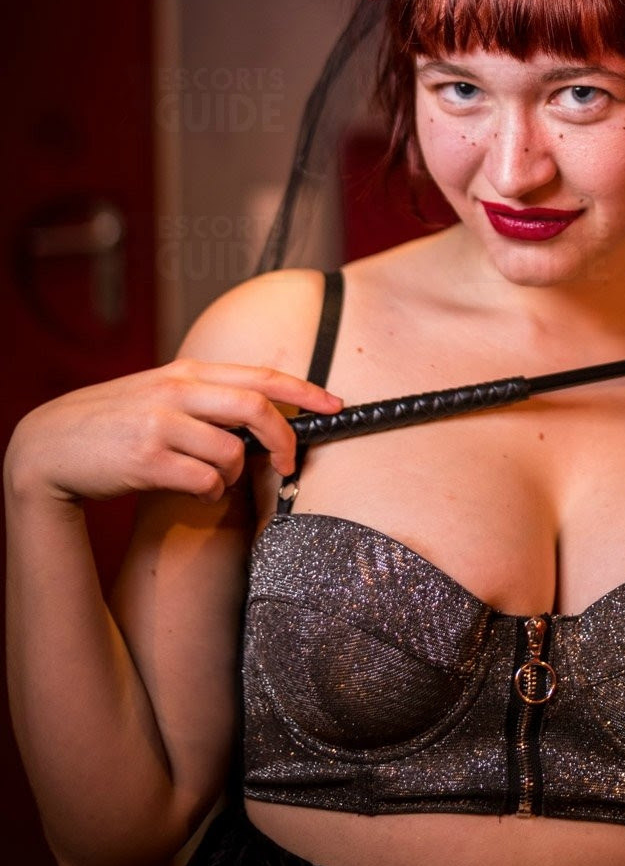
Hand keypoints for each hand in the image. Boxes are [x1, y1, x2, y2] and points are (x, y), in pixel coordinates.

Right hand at [5, 361, 342, 505]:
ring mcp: (161, 424)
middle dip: (285, 441)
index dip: (303, 390)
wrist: (48, 445)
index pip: (259, 375)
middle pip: (257, 409)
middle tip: (289, 464)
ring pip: (232, 453)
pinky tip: (194, 491)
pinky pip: (205, 481)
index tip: (334, 404)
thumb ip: (205, 399)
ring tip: (212, 479)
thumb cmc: (113, 423)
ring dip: (234, 475)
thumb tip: (262, 420)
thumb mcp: (159, 394)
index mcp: (185, 373)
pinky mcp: (147, 460)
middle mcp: (177, 392)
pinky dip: (210, 492)